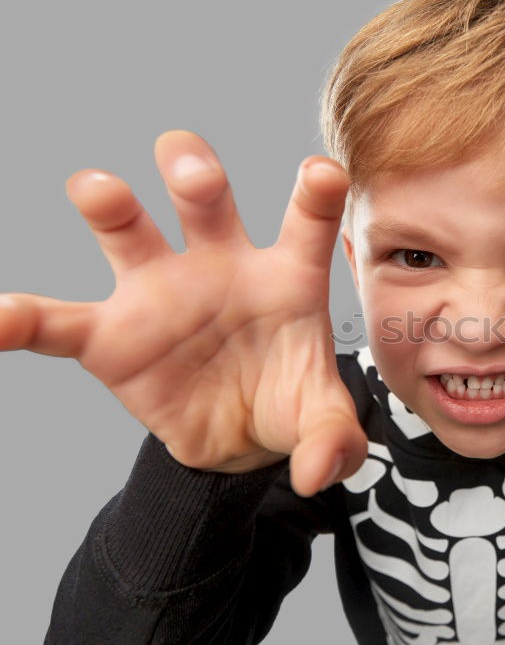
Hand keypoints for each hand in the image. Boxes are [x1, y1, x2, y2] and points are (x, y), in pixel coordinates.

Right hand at [0, 131, 365, 494]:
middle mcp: (221, 266)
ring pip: (129, 233)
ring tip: (93, 187)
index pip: (306, 223)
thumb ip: (334, 441)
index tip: (321, 173)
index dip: (317, 194)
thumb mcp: (322, 423)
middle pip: (205, 202)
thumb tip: (320, 473)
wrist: (236, 438)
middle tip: (190, 170)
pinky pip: (55, 324)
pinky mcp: (111, 339)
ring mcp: (160, 294)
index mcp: (286, 276)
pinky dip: (21, 320)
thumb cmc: (287, 403)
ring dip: (111, 204)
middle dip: (195, 174)